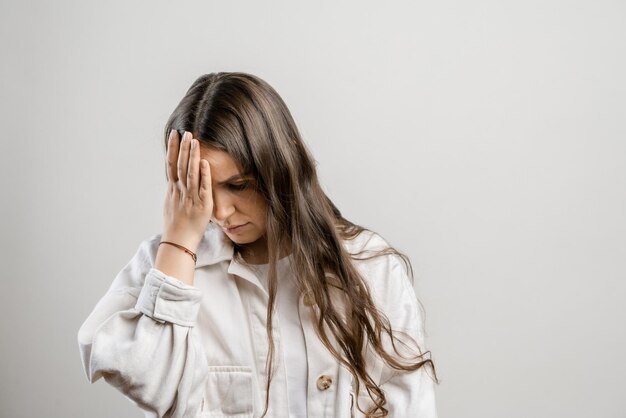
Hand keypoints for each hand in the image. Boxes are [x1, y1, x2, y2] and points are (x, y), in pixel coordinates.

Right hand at [161, 130, 212, 251]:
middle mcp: (180, 191)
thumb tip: (173, 181)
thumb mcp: (171, 204)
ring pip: (190, 173)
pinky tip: (205, 162)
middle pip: (180, 165)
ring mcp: (190, 198)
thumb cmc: (176, 226)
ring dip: (192, 156)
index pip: (171, 164)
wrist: (178, 242)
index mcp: (172, 190)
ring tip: (195, 141)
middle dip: (183, 147)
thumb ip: (174, 191)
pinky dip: (204, 175)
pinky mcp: (202, 205)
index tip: (174, 134)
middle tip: (186, 132)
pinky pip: (203, 188)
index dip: (172, 148)